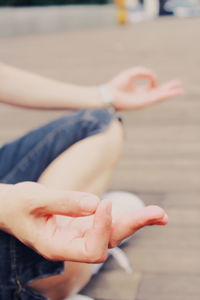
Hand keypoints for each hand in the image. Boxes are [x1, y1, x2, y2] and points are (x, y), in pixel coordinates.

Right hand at [0, 182, 167, 262]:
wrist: (11, 208)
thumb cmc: (17, 205)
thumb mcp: (34, 200)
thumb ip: (64, 202)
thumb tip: (96, 204)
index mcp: (57, 246)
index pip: (91, 248)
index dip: (102, 227)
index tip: (103, 203)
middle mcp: (71, 244)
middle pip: (109, 242)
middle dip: (134, 226)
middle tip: (160, 215)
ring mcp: (78, 234)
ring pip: (112, 233)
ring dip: (136, 222)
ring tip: (160, 214)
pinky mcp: (82, 223)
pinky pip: (107, 222)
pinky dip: (124, 216)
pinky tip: (143, 214)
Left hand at [107, 67, 183, 109]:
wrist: (110, 94)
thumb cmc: (118, 84)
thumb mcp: (133, 73)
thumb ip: (145, 72)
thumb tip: (154, 78)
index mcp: (140, 91)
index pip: (154, 88)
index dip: (161, 84)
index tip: (159, 80)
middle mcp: (143, 96)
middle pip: (159, 93)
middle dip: (169, 89)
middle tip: (179, 85)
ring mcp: (144, 100)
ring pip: (160, 97)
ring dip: (170, 93)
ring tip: (181, 91)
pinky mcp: (143, 103)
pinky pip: (156, 98)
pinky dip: (165, 95)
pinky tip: (172, 93)